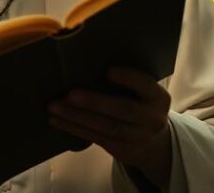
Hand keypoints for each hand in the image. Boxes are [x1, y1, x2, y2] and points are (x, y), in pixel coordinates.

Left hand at [48, 67, 171, 188]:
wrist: (154, 142)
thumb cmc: (139, 105)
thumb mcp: (143, 93)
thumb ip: (127, 82)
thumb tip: (89, 64)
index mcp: (158, 98)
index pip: (146, 85)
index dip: (129, 78)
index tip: (109, 71)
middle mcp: (152, 119)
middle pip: (123, 110)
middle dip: (94, 102)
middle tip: (70, 94)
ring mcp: (137, 137)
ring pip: (105, 127)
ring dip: (76, 117)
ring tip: (54, 107)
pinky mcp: (122, 150)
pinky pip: (95, 138)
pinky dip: (74, 128)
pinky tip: (57, 120)